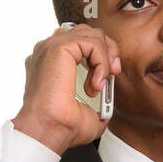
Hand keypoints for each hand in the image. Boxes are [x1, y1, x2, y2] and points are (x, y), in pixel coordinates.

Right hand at [12, 23, 121, 154]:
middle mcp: (49, 51)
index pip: (80, 43)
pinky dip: (102, 62)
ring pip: (92, 34)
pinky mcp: (58, 47)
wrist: (50, 129)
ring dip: (106, 57)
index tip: (107, 79)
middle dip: (108, 51)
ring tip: (101, 82)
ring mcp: (51, 47)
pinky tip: (96, 84)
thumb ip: (97, 104)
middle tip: (113, 74)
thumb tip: (106, 106)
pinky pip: (92, 42)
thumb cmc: (63, 126)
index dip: (100, 56)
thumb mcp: (88, 113)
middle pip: (88, 32)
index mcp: (52, 63)